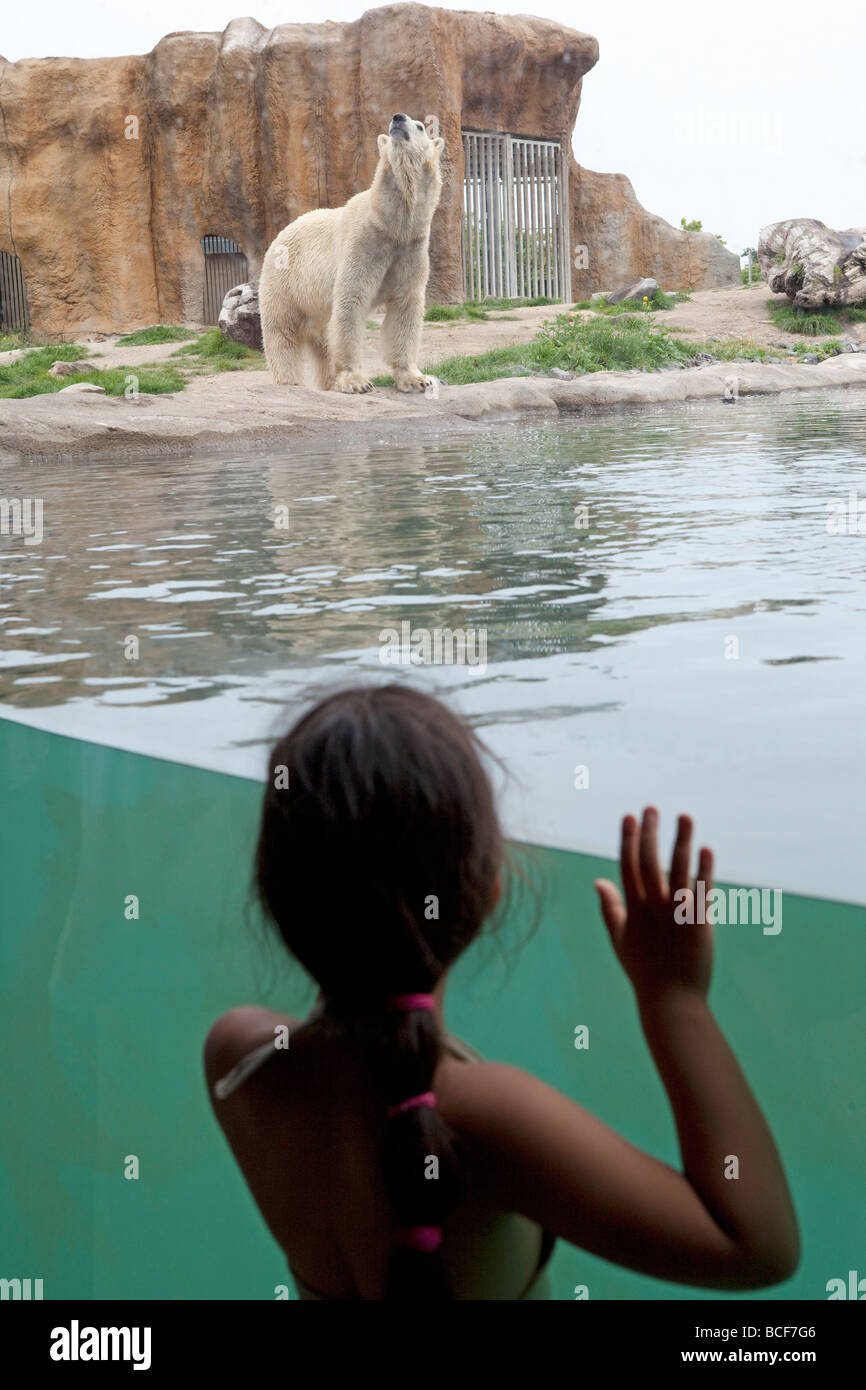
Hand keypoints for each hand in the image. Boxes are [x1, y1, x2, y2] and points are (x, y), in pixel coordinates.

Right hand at [594, 808, 713, 1005]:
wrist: (672, 1002)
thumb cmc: (644, 972)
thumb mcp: (620, 941)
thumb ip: (610, 909)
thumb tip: (598, 881)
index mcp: (632, 910)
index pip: (627, 866)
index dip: (628, 839)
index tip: (630, 816)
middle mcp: (652, 908)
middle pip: (649, 861)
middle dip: (650, 832)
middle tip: (652, 807)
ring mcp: (676, 915)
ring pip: (678, 869)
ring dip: (681, 840)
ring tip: (685, 816)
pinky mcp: (698, 923)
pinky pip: (702, 890)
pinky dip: (705, 869)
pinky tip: (707, 850)